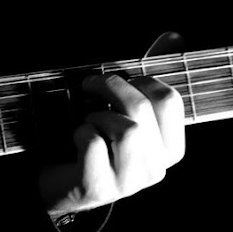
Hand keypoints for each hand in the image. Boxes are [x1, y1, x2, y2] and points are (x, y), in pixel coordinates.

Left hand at [39, 73, 185, 217]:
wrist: (62, 185)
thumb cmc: (96, 145)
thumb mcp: (124, 121)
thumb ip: (139, 95)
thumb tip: (160, 45)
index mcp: (168, 149)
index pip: (170, 101)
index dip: (142, 80)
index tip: (122, 78)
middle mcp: (155, 168)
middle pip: (142, 109)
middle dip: (112, 86)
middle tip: (90, 84)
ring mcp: (128, 182)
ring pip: (127, 130)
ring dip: (100, 115)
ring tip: (90, 121)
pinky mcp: (98, 186)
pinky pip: (93, 143)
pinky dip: (81, 132)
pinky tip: (78, 140)